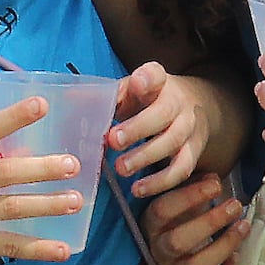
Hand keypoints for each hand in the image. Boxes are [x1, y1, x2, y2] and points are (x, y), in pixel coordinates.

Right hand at [0, 98, 88, 264]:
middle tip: (73, 164)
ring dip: (48, 205)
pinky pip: (7, 244)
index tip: (42, 103)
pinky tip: (62, 249)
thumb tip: (26, 156)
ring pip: (12, 207)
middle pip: (4, 172)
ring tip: (76, 201)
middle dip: (41, 168)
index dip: (13, 117)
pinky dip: (37, 248)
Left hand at [104, 60, 220, 197]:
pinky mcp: (193, 152)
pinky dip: (160, 182)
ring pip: (172, 142)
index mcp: (159, 83)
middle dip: (138, 128)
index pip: (156, 75)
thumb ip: (108, 97)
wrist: (192, 107)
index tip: (137, 83)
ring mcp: (188, 128)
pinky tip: (138, 189)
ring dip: (145, 157)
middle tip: (113, 141)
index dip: (148, 79)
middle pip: (163, 114)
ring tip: (121, 169)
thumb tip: (71, 101)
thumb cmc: (149, 101)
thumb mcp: (131, 92)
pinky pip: (181, 169)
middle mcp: (178, 103)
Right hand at [135, 167, 251, 264]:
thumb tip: (213, 179)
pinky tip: (235, 260)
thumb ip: (197, 186)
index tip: (216, 184)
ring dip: (223, 246)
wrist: (182, 250)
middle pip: (178, 242)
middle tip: (234, 206)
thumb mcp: (187, 198)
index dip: (190, 196)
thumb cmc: (186, 219)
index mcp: (153, 225)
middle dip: (210, 222)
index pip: (162, 211)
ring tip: (242, 227)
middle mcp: (159, 252)